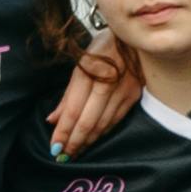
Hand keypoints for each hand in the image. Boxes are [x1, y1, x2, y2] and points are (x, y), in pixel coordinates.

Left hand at [44, 39, 137, 155]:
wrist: (137, 36)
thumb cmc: (104, 47)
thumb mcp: (82, 63)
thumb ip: (68, 94)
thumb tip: (53, 120)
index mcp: (90, 70)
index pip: (74, 109)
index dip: (63, 130)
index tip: (54, 146)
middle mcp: (108, 81)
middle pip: (89, 120)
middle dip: (74, 140)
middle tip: (63, 156)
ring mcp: (124, 89)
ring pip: (104, 123)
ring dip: (88, 140)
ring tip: (76, 152)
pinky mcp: (135, 94)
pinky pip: (116, 119)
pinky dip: (103, 132)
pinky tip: (93, 140)